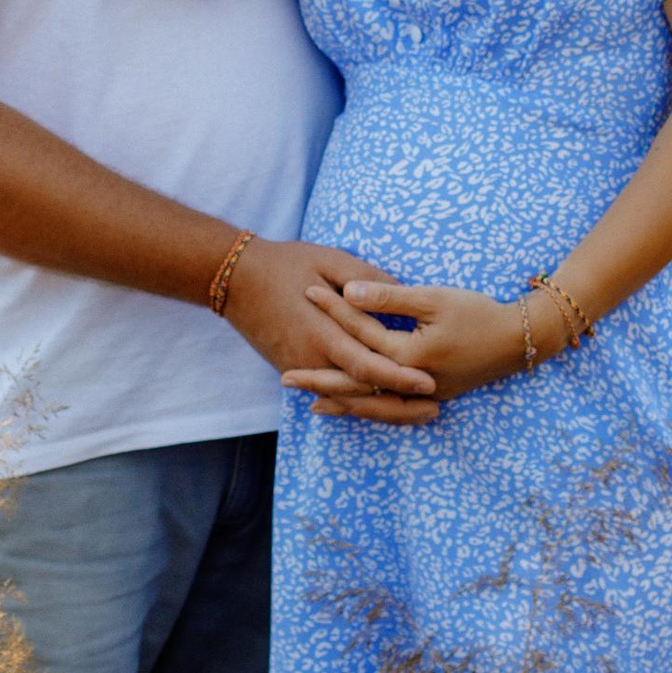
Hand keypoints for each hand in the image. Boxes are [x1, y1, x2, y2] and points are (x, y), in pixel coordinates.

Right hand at [220, 238, 441, 424]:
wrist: (236, 279)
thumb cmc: (285, 264)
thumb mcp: (330, 260)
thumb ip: (367, 279)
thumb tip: (404, 289)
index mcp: (322, 333)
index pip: (367, 366)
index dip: (399, 378)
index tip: (430, 384)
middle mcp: (311, 359)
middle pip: (361, 395)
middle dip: (400, 406)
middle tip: (435, 409)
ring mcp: (301, 368)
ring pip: (347, 400)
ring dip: (383, 410)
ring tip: (418, 412)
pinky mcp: (294, 369)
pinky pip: (331, 394)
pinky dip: (358, 403)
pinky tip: (383, 406)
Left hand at [296, 277, 547, 411]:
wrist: (518, 340)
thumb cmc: (478, 313)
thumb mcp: (435, 298)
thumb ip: (391, 297)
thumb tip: (349, 291)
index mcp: (409, 356)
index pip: (361, 333)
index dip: (334, 310)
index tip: (307, 292)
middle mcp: (411, 382)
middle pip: (355, 383)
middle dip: (319, 379)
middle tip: (284, 377)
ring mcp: (421, 394)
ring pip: (371, 404)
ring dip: (339, 401)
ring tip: (309, 400)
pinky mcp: (431, 397)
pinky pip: (389, 408)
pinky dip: (367, 408)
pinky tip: (351, 406)